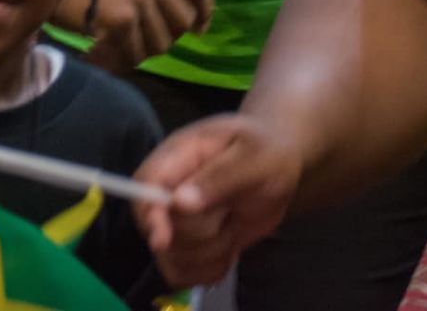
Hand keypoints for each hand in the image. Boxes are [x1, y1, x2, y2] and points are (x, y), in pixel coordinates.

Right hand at [55, 0, 212, 71]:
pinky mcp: (121, 19)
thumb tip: (165, 2)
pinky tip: (99, 54)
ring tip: (118, 49)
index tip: (199, 28)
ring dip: (141, 52)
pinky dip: (120, 60)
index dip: (204, 11)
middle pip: (183, 21)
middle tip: (143, 41)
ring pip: (160, 43)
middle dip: (167, 36)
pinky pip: (134, 53)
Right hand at [134, 115, 302, 287]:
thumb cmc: (267, 152)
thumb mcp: (253, 156)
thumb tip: (180, 202)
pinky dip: (210, 270)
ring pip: (173, 258)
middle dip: (203, 233)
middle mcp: (169, 189)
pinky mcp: (189, 246)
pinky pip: (185, 274)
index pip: (144, 187)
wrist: (281, 167)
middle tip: (231, 212)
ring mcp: (177, 220)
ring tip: (234, 225)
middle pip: (163, 230)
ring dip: (212, 252)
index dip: (149, 215)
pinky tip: (230, 250)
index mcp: (178, 157)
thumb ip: (219, 177)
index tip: (164, 239)